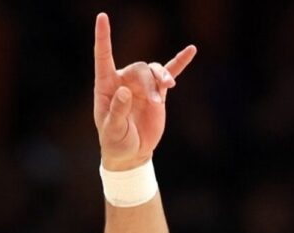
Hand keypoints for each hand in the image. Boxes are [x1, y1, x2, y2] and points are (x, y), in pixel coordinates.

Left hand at [93, 12, 195, 170]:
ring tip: (167, 94)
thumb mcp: (113, 130)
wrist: (131, 153)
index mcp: (107, 85)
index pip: (103, 57)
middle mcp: (124, 80)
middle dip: (150, 82)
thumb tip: (125, 90)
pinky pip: (169, 73)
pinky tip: (191, 50)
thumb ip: (117, 111)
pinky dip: (179, 63)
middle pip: (140, 68)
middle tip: (157, 102)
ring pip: (154, 71)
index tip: (102, 17)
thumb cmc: (116, 142)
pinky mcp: (157, 93)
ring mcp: (142, 85)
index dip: (103, 37)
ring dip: (162, 80)